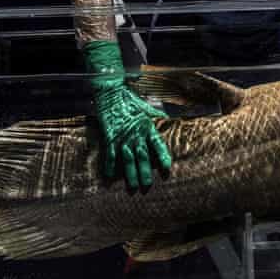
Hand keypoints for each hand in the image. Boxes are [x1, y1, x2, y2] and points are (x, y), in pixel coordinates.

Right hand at [83, 41, 171, 188]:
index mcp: (147, 126)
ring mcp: (122, 136)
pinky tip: (109, 176)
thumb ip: (157, 116)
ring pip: (127, 159)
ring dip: (130, 174)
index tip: (167, 168)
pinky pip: (110, 153)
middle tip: (147, 185)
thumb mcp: (147, 107)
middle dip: (145, 172)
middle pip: (142, 156)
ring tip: (133, 187)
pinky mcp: (109, 136)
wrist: (111, 92)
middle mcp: (136, 133)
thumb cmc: (130, 100)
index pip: (157, 144)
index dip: (162, 156)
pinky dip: (109, 165)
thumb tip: (170, 119)